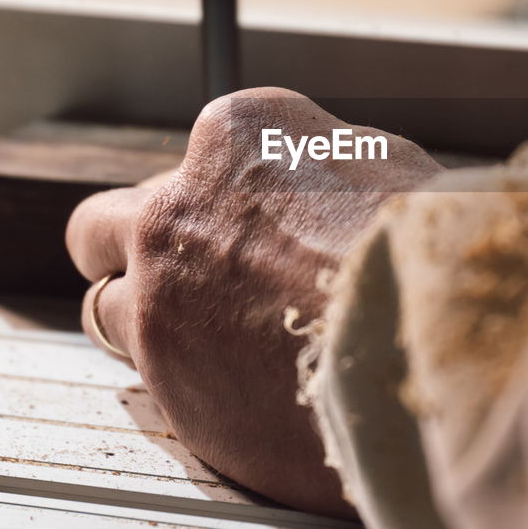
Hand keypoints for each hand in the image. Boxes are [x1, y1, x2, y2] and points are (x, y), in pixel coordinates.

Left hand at [66, 88, 442, 515]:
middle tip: (188, 277)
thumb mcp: (385, 166)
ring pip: (110, 306)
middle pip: (104, 228)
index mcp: (233, 139)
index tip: (249, 228)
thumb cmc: (423, 246)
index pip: (190, 164)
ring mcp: (157, 298)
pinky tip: (245, 388)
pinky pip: (151, 378)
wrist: (423, 340)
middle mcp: (174, 210)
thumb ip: (320, 171)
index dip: (220, 202)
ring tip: (216, 343)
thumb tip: (318, 190)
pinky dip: (188, 381)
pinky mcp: (165, 379)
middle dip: (140, 251)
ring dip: (150, 321)